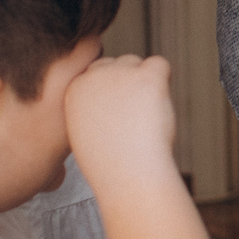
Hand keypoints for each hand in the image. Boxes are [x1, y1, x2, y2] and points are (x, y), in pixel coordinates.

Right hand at [65, 54, 177, 177]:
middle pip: (119, 64)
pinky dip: (164, 81)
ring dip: (146, 85)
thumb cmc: (110, 161)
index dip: (112, 94)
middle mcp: (94, 75)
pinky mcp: (146, 76)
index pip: (97, 72)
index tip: (117, 117)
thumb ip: (92, 105)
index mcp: (74, 88)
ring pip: (139, 64)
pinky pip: (160, 64)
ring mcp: (120, 73)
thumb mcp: (85, 130)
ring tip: (144, 118)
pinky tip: (158, 105)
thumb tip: (114, 90)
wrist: (128, 174)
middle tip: (133, 118)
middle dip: (129, 85)